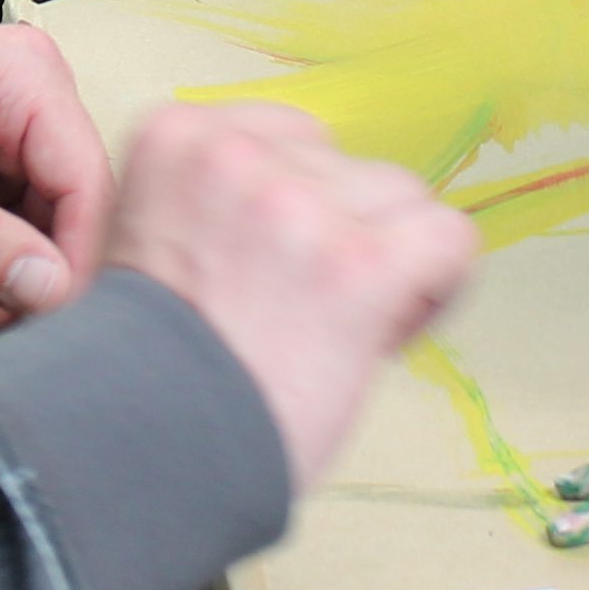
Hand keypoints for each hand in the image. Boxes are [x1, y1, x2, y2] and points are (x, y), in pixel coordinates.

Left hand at [0, 20, 111, 344]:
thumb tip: (52, 292)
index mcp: (25, 77)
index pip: (85, 185)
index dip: (72, 263)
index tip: (39, 324)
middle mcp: (34, 95)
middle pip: (60, 218)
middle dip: (0, 280)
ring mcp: (14, 130)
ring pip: (30, 236)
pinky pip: (0, 231)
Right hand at [99, 101, 477, 484]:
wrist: (139, 453)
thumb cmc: (144, 373)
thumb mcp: (152, 242)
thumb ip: (221, 201)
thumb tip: (317, 203)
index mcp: (178, 139)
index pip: (290, 136)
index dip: (302, 204)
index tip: (284, 267)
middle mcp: (237, 156)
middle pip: (347, 167)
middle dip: (342, 233)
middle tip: (305, 313)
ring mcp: (301, 205)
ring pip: (402, 199)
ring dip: (387, 259)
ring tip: (341, 330)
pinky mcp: (362, 264)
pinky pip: (449, 238)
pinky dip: (439, 287)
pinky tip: (390, 330)